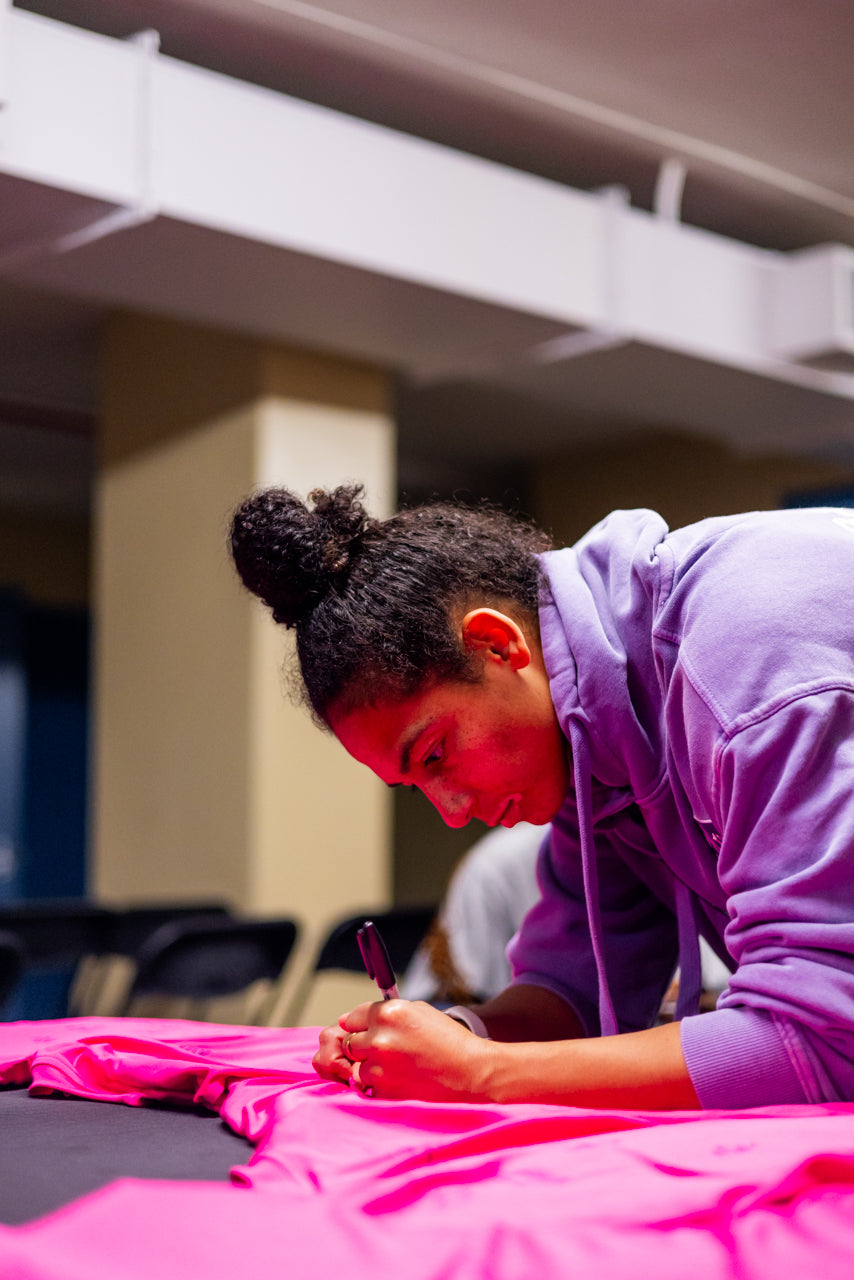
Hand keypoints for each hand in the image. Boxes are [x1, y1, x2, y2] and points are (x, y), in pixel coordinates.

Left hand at [313, 1000, 490, 1101]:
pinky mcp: (383, 1093)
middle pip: (350, 1042)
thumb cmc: (448, 1040)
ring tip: (399, 1068)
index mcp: (388, 1013)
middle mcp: (379, 1039)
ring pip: (357, 1067)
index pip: (352, 1017)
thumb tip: (349, 1020)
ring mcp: (380, 1068)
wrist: (472, 1074)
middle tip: (388, 1052)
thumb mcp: (418, 1012)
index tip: (367, 1031)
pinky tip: (402, 1082)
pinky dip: (380, 1086)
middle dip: (364, 1047)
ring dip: (371, 1068)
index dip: (361, 1025)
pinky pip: (368, 1088)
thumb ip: (384, 1013)